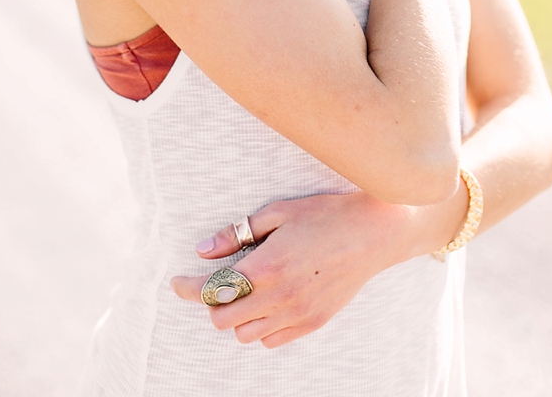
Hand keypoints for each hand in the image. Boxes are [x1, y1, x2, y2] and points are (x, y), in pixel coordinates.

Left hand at [170, 192, 417, 347]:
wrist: (375, 232)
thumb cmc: (325, 214)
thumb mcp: (278, 212)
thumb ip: (237, 233)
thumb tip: (203, 250)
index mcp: (267, 267)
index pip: (214, 291)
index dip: (188, 289)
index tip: (176, 282)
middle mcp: (280, 297)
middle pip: (225, 320)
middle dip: (211, 302)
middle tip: (212, 281)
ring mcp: (299, 314)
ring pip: (247, 334)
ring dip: (237, 315)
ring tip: (243, 289)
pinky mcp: (314, 322)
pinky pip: (272, 339)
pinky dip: (261, 326)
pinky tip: (266, 301)